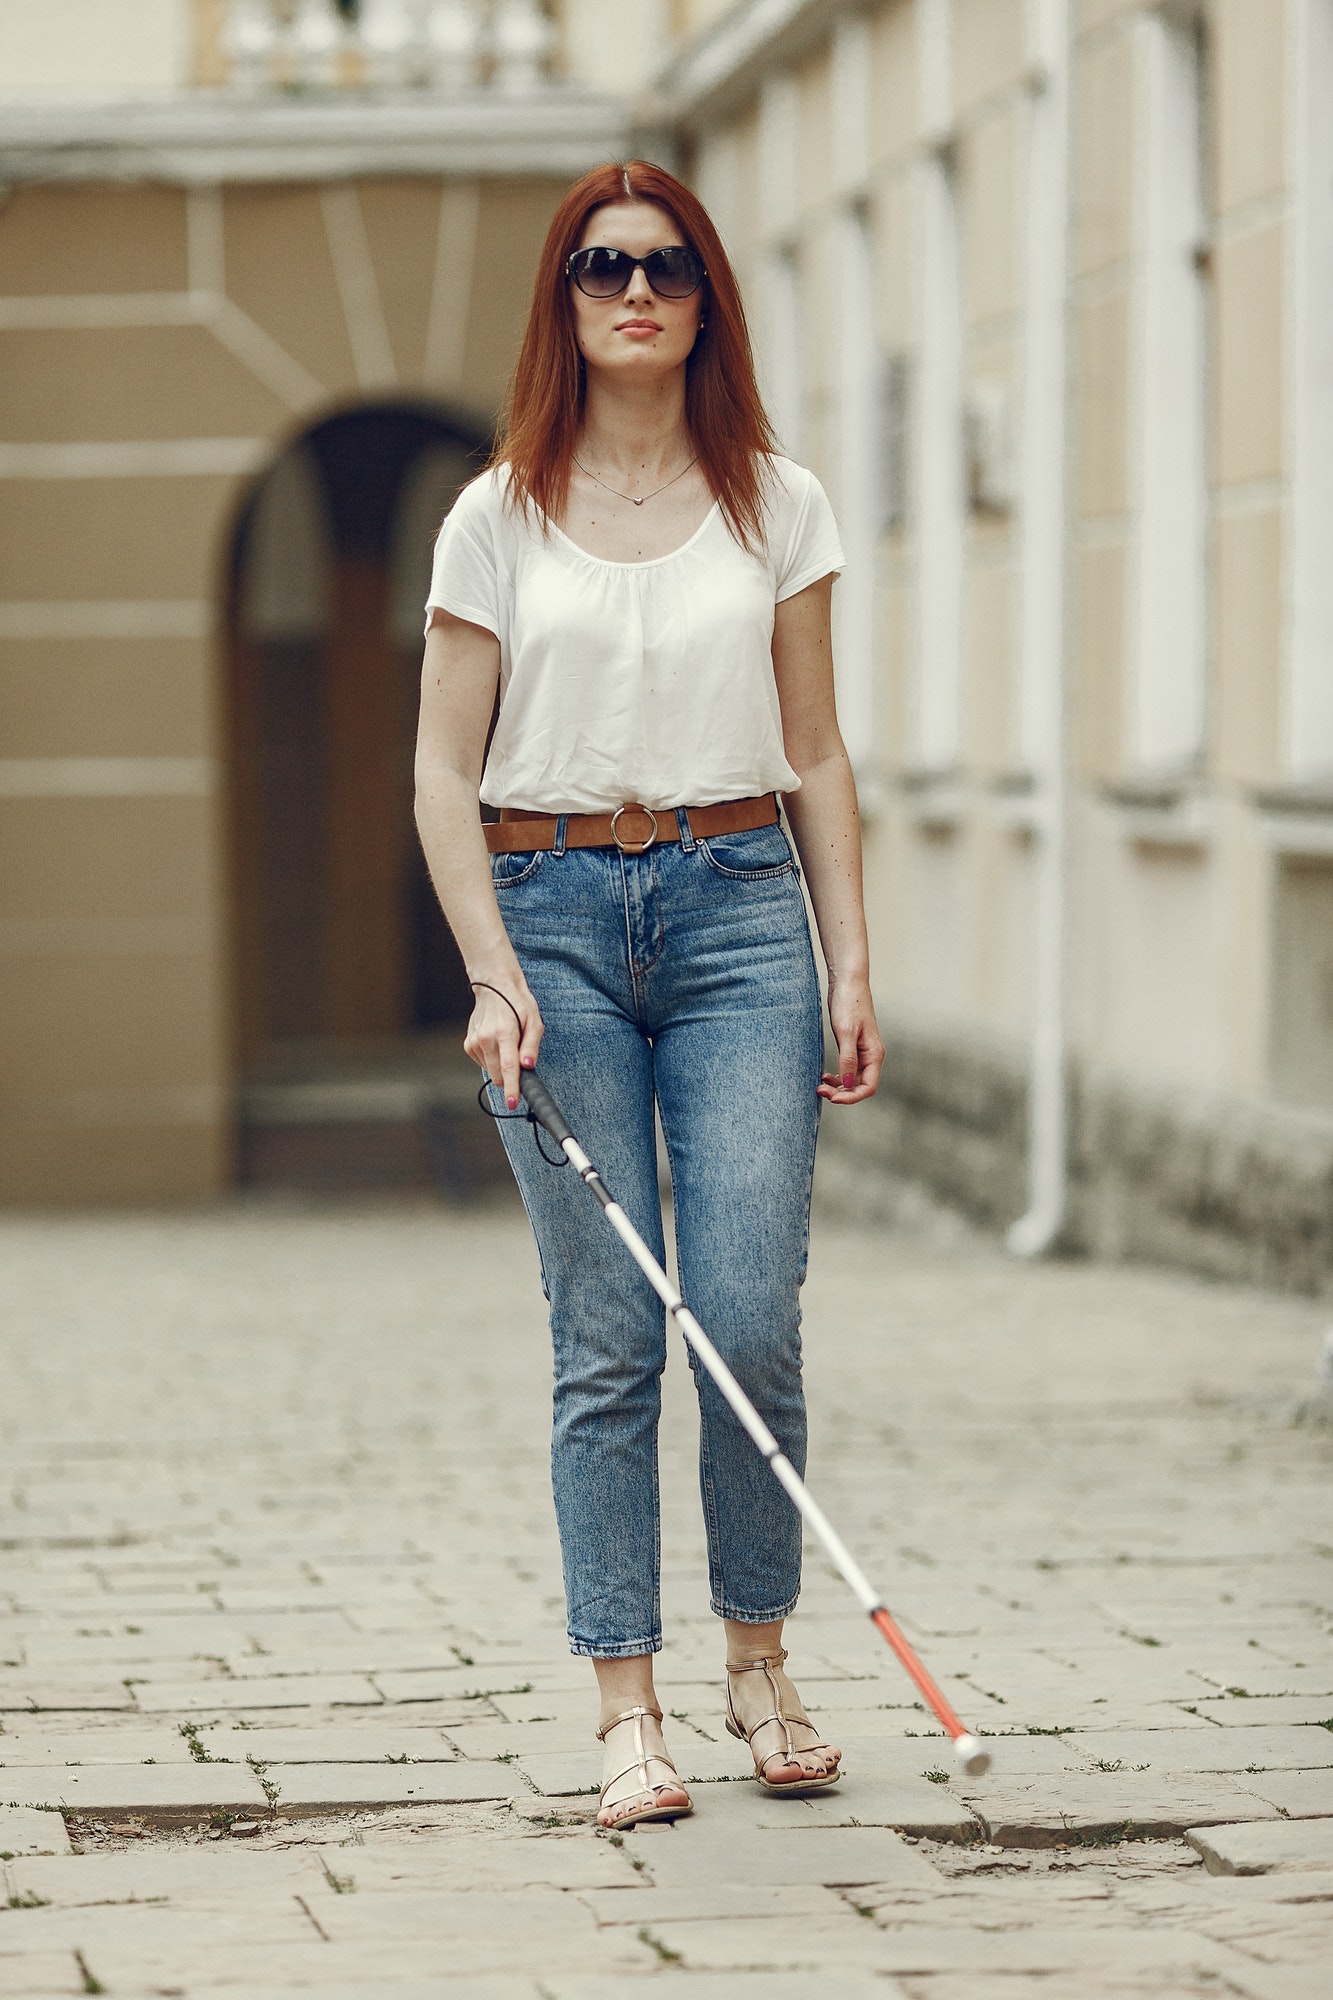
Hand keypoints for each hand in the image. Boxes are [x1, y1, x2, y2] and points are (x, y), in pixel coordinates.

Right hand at [464, 979, 543, 1108]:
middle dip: (511, 1077)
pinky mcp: (468, 1045)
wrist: (494, 987)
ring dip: (502, 1066)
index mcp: (504, 1032)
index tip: (512, 1103)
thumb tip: (527, 1067)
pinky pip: (485, 1064)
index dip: (511, 1088)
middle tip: (520, 1059)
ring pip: (492, 1071)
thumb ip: (531, 1046)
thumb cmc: (518, 1004)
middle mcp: (486, 1039)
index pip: (508, 1067)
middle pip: (499, 1075)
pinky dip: (493, 1059)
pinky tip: (496, 1043)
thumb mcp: (534, 1021)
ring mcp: (474, 1042)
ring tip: (507, 1043)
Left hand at [818, 975, 883, 1104]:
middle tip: (820, 1090)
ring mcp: (862, 1052)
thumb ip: (848, 1059)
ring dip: (838, 1087)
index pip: (868, 1087)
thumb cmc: (849, 1003)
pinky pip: (847, 1069)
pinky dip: (837, 1076)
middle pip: (860, 1087)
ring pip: (853, 1080)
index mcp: (874, 1054)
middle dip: (842, 1094)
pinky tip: (825, 1075)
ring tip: (820, 1085)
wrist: (848, 982)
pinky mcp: (852, 1046)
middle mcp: (870, 1056)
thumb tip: (848, 1084)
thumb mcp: (846, 1032)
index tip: (832, 1098)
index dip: (851, 1097)